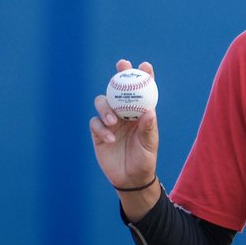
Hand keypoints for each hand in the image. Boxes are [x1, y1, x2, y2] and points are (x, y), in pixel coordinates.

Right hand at [90, 59, 158, 193]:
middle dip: (120, 75)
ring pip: (103, 102)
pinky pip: (95, 123)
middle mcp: (124, 113)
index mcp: (140, 112)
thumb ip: (148, 128)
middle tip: (121, 66)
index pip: (142, 91)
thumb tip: (150, 111)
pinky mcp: (98, 132)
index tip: (145, 66)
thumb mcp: (149, 145)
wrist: (130, 179)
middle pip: (119, 89)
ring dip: (106, 107)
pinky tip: (109, 139)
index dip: (143, 76)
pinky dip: (101, 128)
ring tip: (113, 121)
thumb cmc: (144, 159)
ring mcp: (110, 121)